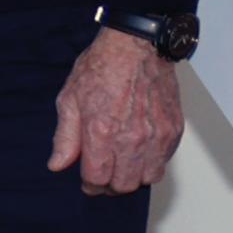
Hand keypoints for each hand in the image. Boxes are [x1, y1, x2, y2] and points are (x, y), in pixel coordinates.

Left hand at [52, 29, 184, 195]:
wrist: (137, 47)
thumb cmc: (101, 68)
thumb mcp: (69, 99)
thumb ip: (65, 137)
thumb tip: (58, 165)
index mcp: (102, 133)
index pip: (97, 179)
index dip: (90, 185)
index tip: (87, 182)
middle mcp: (132, 139)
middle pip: (124, 185)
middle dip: (110, 186)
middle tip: (103, 175)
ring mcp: (157, 136)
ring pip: (148, 178)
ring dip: (133, 178)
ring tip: (122, 166)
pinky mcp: (174, 130)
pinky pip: (164, 162)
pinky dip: (152, 164)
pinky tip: (139, 153)